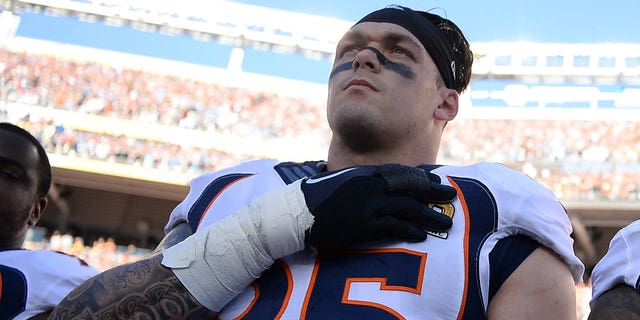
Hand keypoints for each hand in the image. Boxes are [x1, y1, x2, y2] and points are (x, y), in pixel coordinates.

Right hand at [301, 163, 456, 249]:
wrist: (298, 212)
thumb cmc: (319, 196)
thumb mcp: (344, 180)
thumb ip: (364, 181)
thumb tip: (382, 184)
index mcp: (366, 174)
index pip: (402, 174)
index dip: (423, 179)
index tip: (438, 182)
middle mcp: (371, 187)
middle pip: (411, 190)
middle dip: (434, 194)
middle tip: (452, 196)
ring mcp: (368, 207)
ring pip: (407, 209)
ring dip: (429, 216)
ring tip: (445, 222)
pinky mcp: (364, 226)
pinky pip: (393, 227)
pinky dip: (410, 230)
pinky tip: (421, 235)